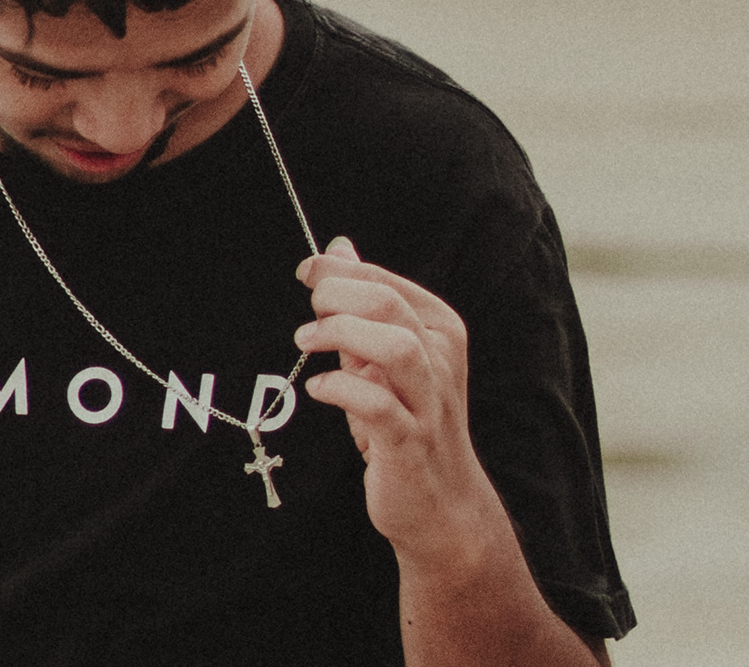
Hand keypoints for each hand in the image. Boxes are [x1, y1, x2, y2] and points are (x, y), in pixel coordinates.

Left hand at [293, 237, 504, 559]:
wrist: (441, 502)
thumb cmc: (405, 418)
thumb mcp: (383, 353)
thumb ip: (363, 302)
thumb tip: (338, 247)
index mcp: (439, 329)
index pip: (386, 281)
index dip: (339, 270)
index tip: (307, 270)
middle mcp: (440, 359)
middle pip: (388, 304)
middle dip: (337, 296)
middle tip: (308, 311)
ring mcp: (428, 401)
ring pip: (395, 347)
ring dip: (342, 336)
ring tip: (307, 341)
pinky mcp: (410, 441)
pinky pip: (378, 405)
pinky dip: (340, 389)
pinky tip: (318, 389)